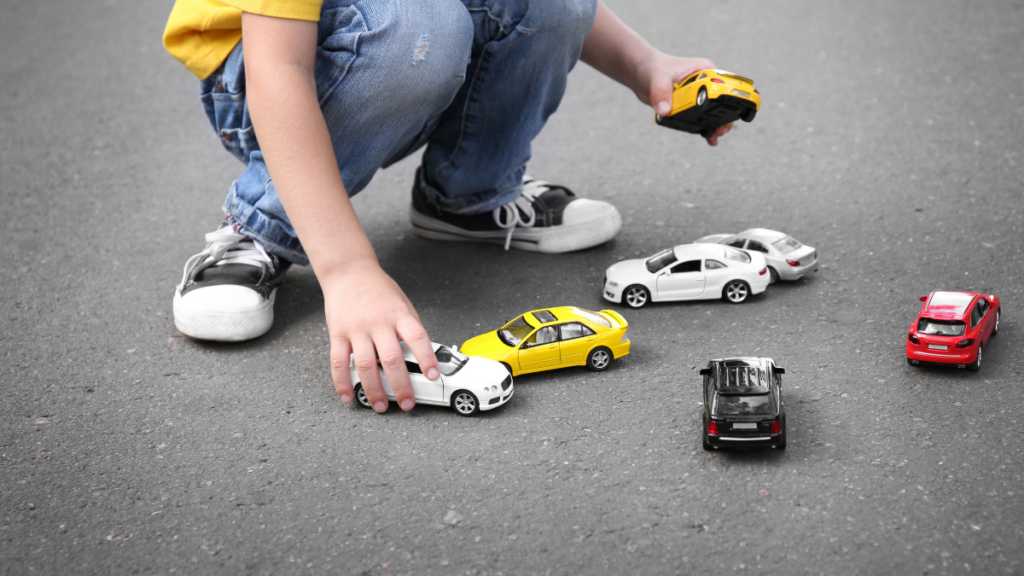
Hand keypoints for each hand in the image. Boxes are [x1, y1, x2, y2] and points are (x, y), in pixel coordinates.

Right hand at [322, 258, 438, 412]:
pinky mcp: (338, 333)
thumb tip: (424, 356)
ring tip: (380, 406)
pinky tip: (348, 396)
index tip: (433, 376)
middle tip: (407, 404)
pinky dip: (342, 382)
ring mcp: (357, 329)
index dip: (427, 358)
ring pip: (366, 365)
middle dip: (401, 385)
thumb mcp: (403, 303)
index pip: (418, 337)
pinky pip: (339, 362)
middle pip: (391, 358)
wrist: (349, 271)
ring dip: (374, 390)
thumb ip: (411, 328)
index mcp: (399, 314)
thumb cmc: (379, 290)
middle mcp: (379, 322)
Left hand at [633, 52, 731, 145]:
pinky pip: (697, 117)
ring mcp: (696, 94)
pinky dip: (701, 126)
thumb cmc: (651, 67)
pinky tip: (707, 138)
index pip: (721, 85)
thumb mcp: (657, 77)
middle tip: (721, 131)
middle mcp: (703, 82)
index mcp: (704, 70)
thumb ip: (661, 93)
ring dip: (713, 124)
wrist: (639, 72)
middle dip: (722, 116)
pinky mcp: (687, 105)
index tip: (726, 114)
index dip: (726, 100)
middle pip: (719, 101)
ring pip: (709, 112)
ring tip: (714, 137)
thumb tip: (665, 111)